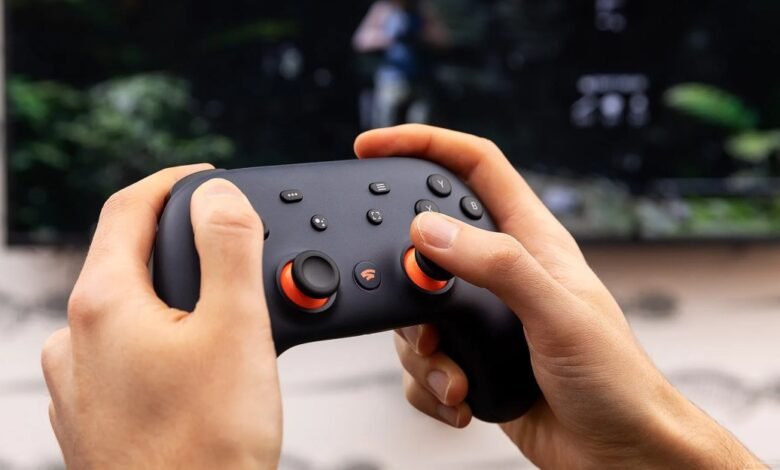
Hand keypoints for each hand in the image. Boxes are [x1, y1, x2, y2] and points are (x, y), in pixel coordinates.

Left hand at [41, 166, 281, 468]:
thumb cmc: (205, 450)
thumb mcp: (236, 329)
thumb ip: (228, 247)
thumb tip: (217, 196)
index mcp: (104, 304)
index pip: (129, 208)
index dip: (174, 182)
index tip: (207, 177)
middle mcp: (77, 339)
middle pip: (127, 258)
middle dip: (181, 242)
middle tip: (230, 246)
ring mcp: (80, 382)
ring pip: (128, 309)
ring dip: (174, 294)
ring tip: (225, 310)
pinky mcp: (94, 415)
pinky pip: (126, 353)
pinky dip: (164, 337)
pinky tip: (198, 364)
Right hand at [355, 125, 761, 467]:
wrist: (618, 452)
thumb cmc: (615, 381)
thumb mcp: (558, 314)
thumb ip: (498, 266)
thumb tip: (431, 232)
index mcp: (530, 239)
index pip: (473, 165)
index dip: (424, 144)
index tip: (374, 147)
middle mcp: (502, 273)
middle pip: (426, 244)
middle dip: (406, 280)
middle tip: (417, 311)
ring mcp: (484, 317)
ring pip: (416, 311)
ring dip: (423, 352)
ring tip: (456, 375)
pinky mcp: (471, 358)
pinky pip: (422, 360)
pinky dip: (430, 383)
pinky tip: (461, 396)